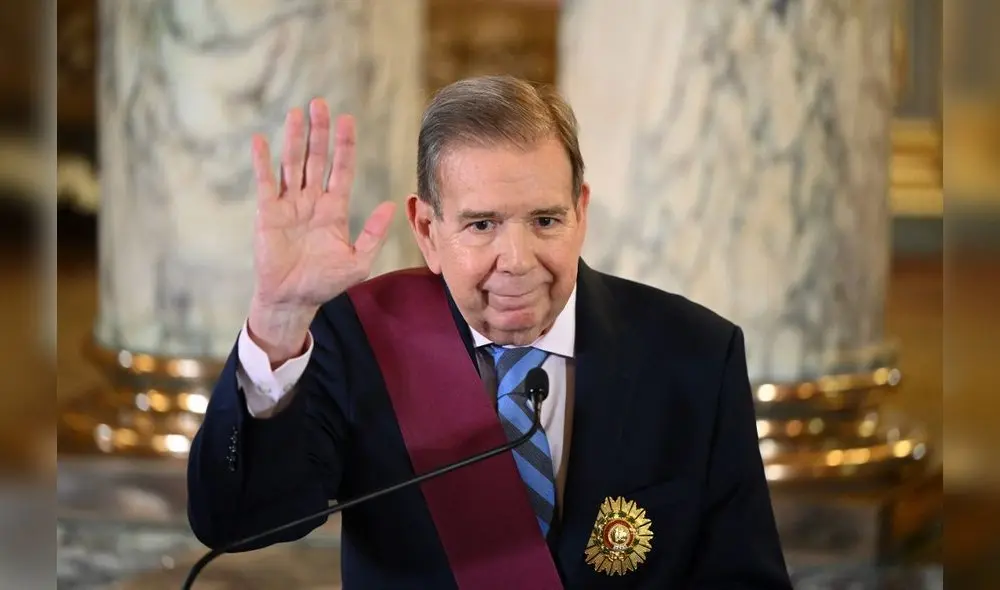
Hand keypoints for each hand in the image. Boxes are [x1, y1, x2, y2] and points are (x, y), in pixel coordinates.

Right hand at [247, 99, 394, 360]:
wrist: (293, 300)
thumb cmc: (326, 283)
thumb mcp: (358, 260)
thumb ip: (374, 232)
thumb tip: (392, 205)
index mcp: (334, 209)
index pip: (342, 169)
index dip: (344, 145)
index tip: (348, 120)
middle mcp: (312, 201)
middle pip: (317, 159)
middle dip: (320, 132)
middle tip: (321, 103)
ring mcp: (289, 205)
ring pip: (293, 164)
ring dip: (295, 138)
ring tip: (297, 112)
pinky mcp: (268, 213)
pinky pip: (265, 182)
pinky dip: (262, 161)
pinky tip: (261, 140)